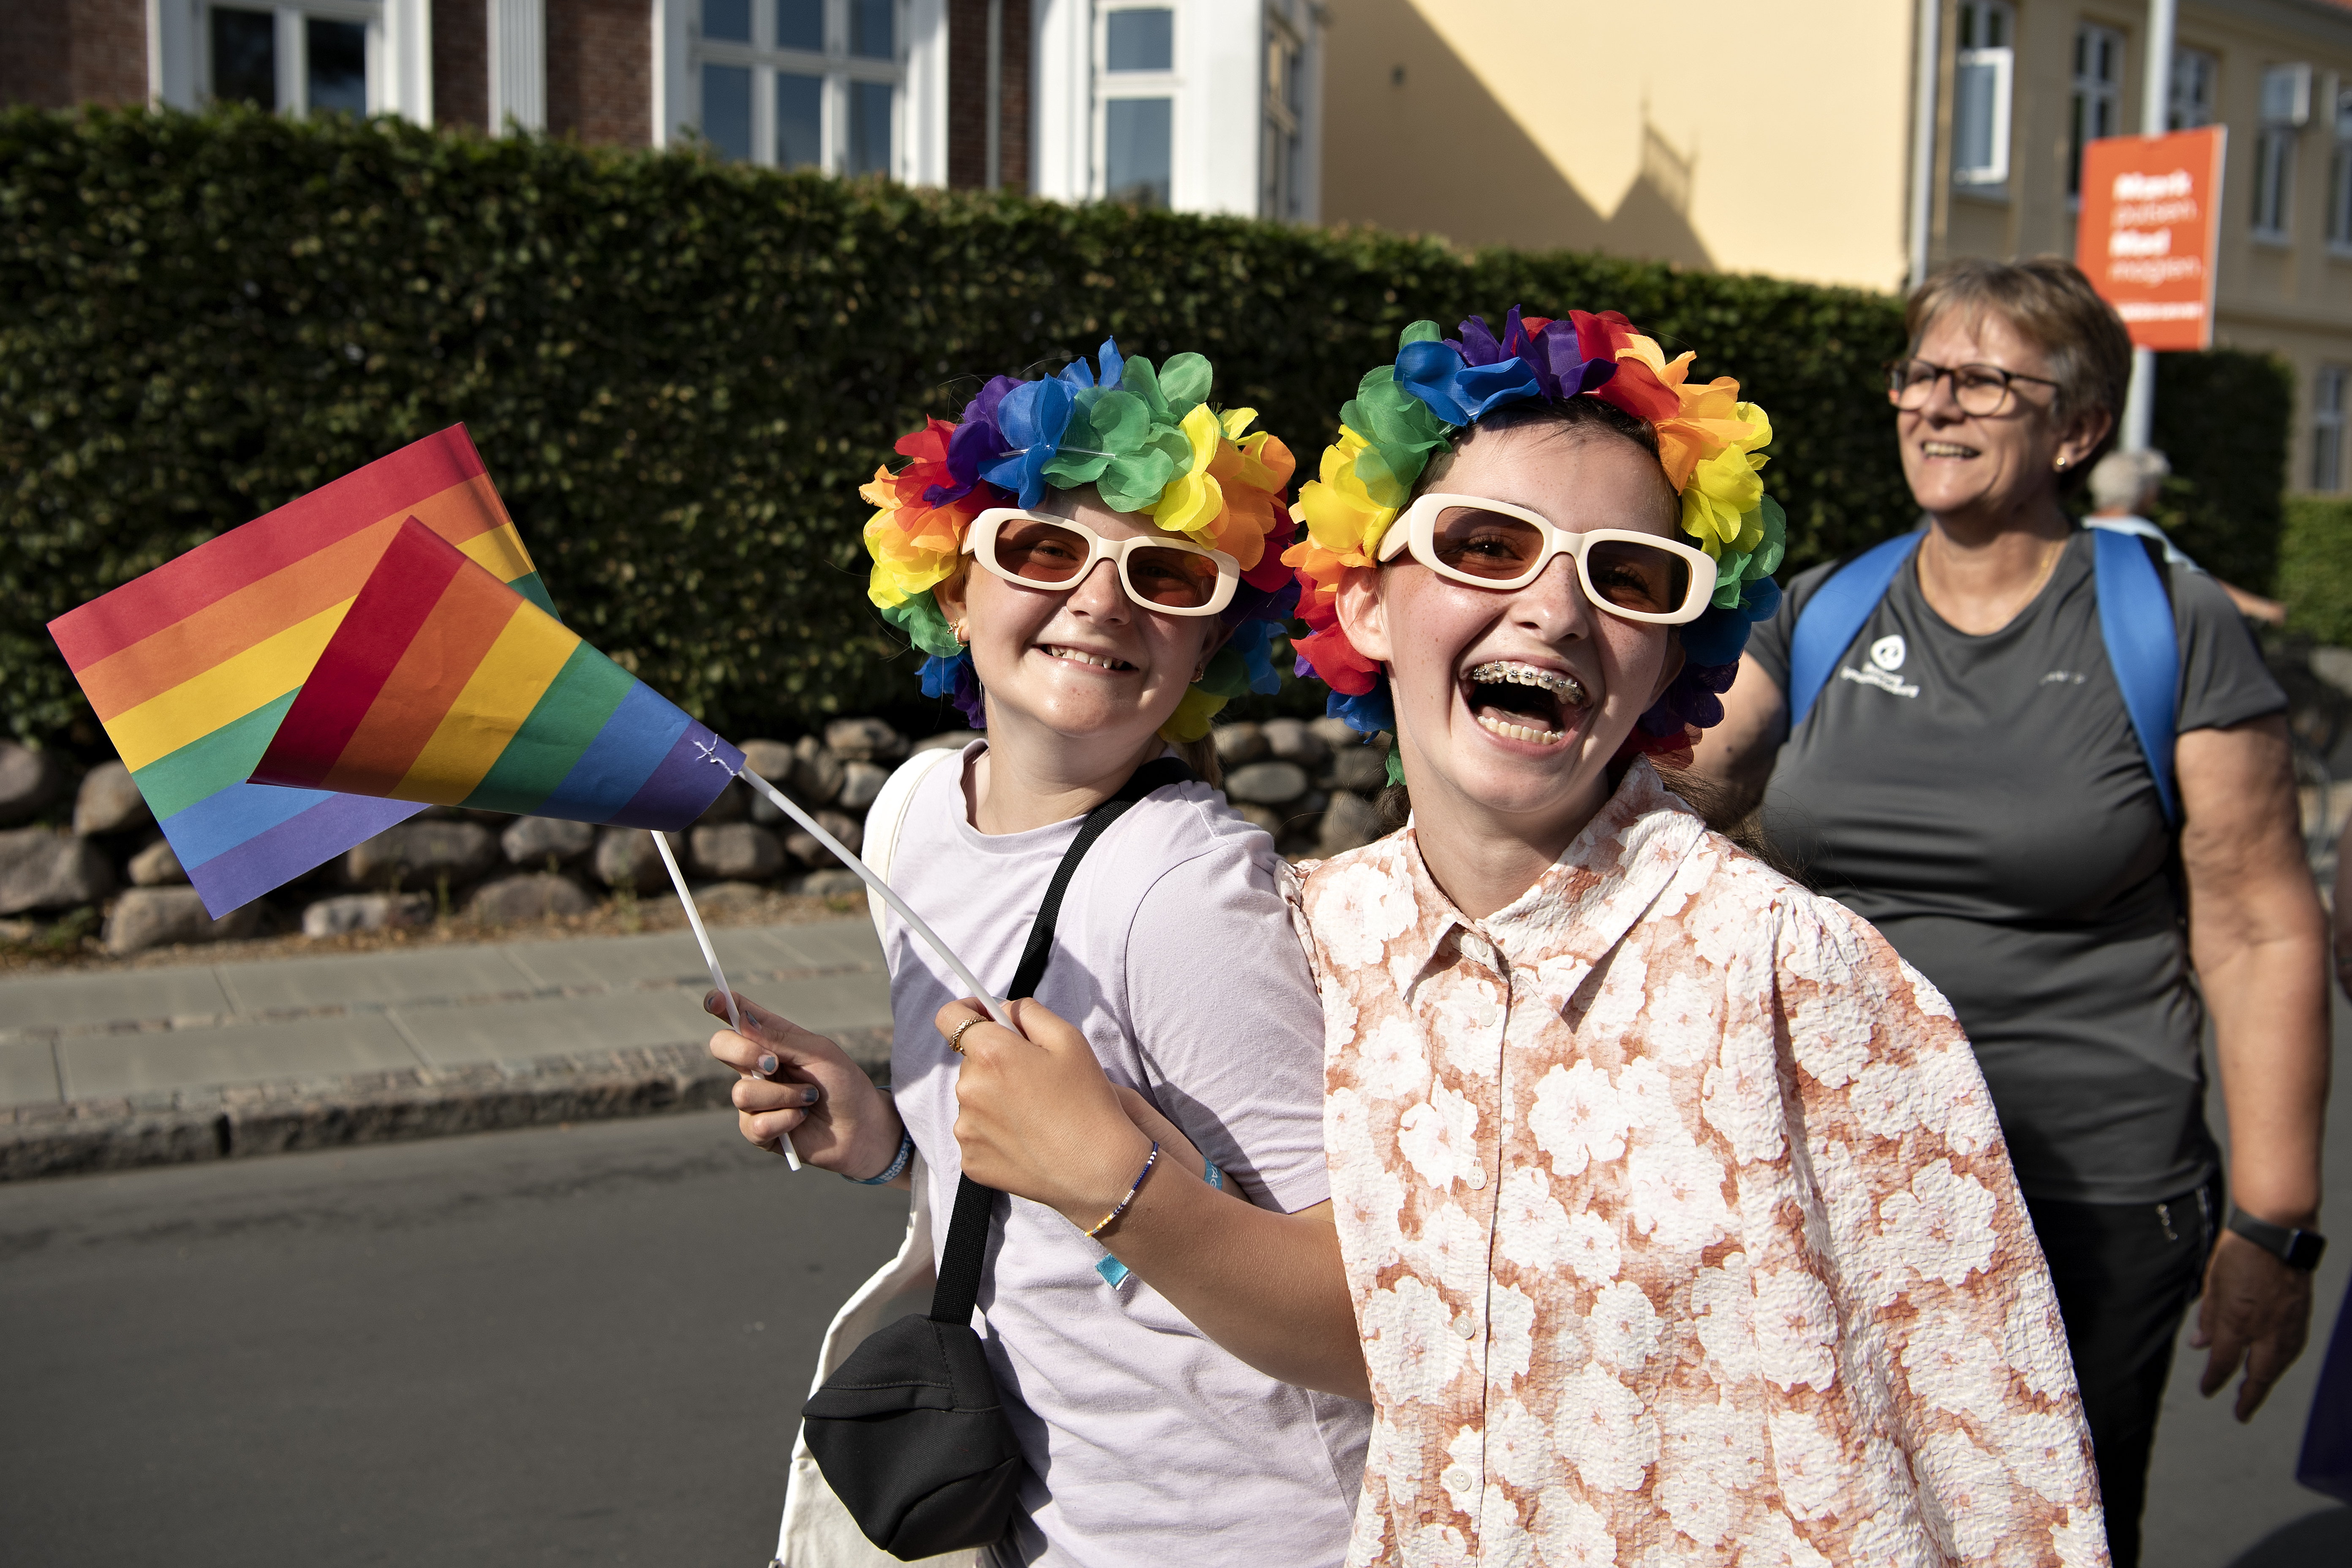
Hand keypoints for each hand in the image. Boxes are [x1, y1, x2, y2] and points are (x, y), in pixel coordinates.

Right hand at [705, 990, 901, 1176]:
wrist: (861, 1128)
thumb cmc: (843, 1084)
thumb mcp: (819, 1052)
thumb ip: (780, 1038)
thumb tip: (743, 1019)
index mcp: (771, 1040)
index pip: (738, 1017)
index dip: (721, 1005)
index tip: (715, 1000)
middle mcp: (756, 1067)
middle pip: (721, 1047)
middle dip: (743, 1052)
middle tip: (774, 1064)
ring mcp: (754, 1099)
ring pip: (742, 1093)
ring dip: (784, 1096)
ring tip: (809, 1099)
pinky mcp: (757, 1131)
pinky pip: (756, 1124)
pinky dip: (786, 1119)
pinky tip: (802, 1119)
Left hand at [937, 997, 1151, 1227]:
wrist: (1098, 1170)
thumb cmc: (1088, 1102)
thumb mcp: (1069, 1040)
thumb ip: (1028, 1013)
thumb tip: (1001, 1010)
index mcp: (990, 1054)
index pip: (950, 1017)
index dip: (968, 1011)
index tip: (986, 1018)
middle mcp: (968, 1090)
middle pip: (970, 1062)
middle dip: (995, 1063)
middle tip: (1034, 1080)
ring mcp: (966, 1129)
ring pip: (973, 1099)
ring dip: (994, 1100)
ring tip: (1035, 1115)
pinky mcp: (970, 1161)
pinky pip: (976, 1134)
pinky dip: (996, 1133)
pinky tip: (1027, 1140)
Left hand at [2190, 1229, 2315, 1420]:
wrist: (2277, 1232)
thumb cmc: (2239, 1251)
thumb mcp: (2211, 1282)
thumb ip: (2208, 1316)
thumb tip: (2200, 1344)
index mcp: (2236, 1320)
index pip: (2223, 1362)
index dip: (2214, 1380)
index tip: (2208, 1390)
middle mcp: (2264, 1329)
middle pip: (2257, 1374)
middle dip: (2248, 1397)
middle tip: (2241, 1413)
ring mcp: (2287, 1325)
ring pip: (2279, 1365)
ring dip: (2267, 1381)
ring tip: (2256, 1392)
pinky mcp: (2301, 1317)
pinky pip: (2293, 1349)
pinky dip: (2283, 1362)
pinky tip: (2277, 1365)